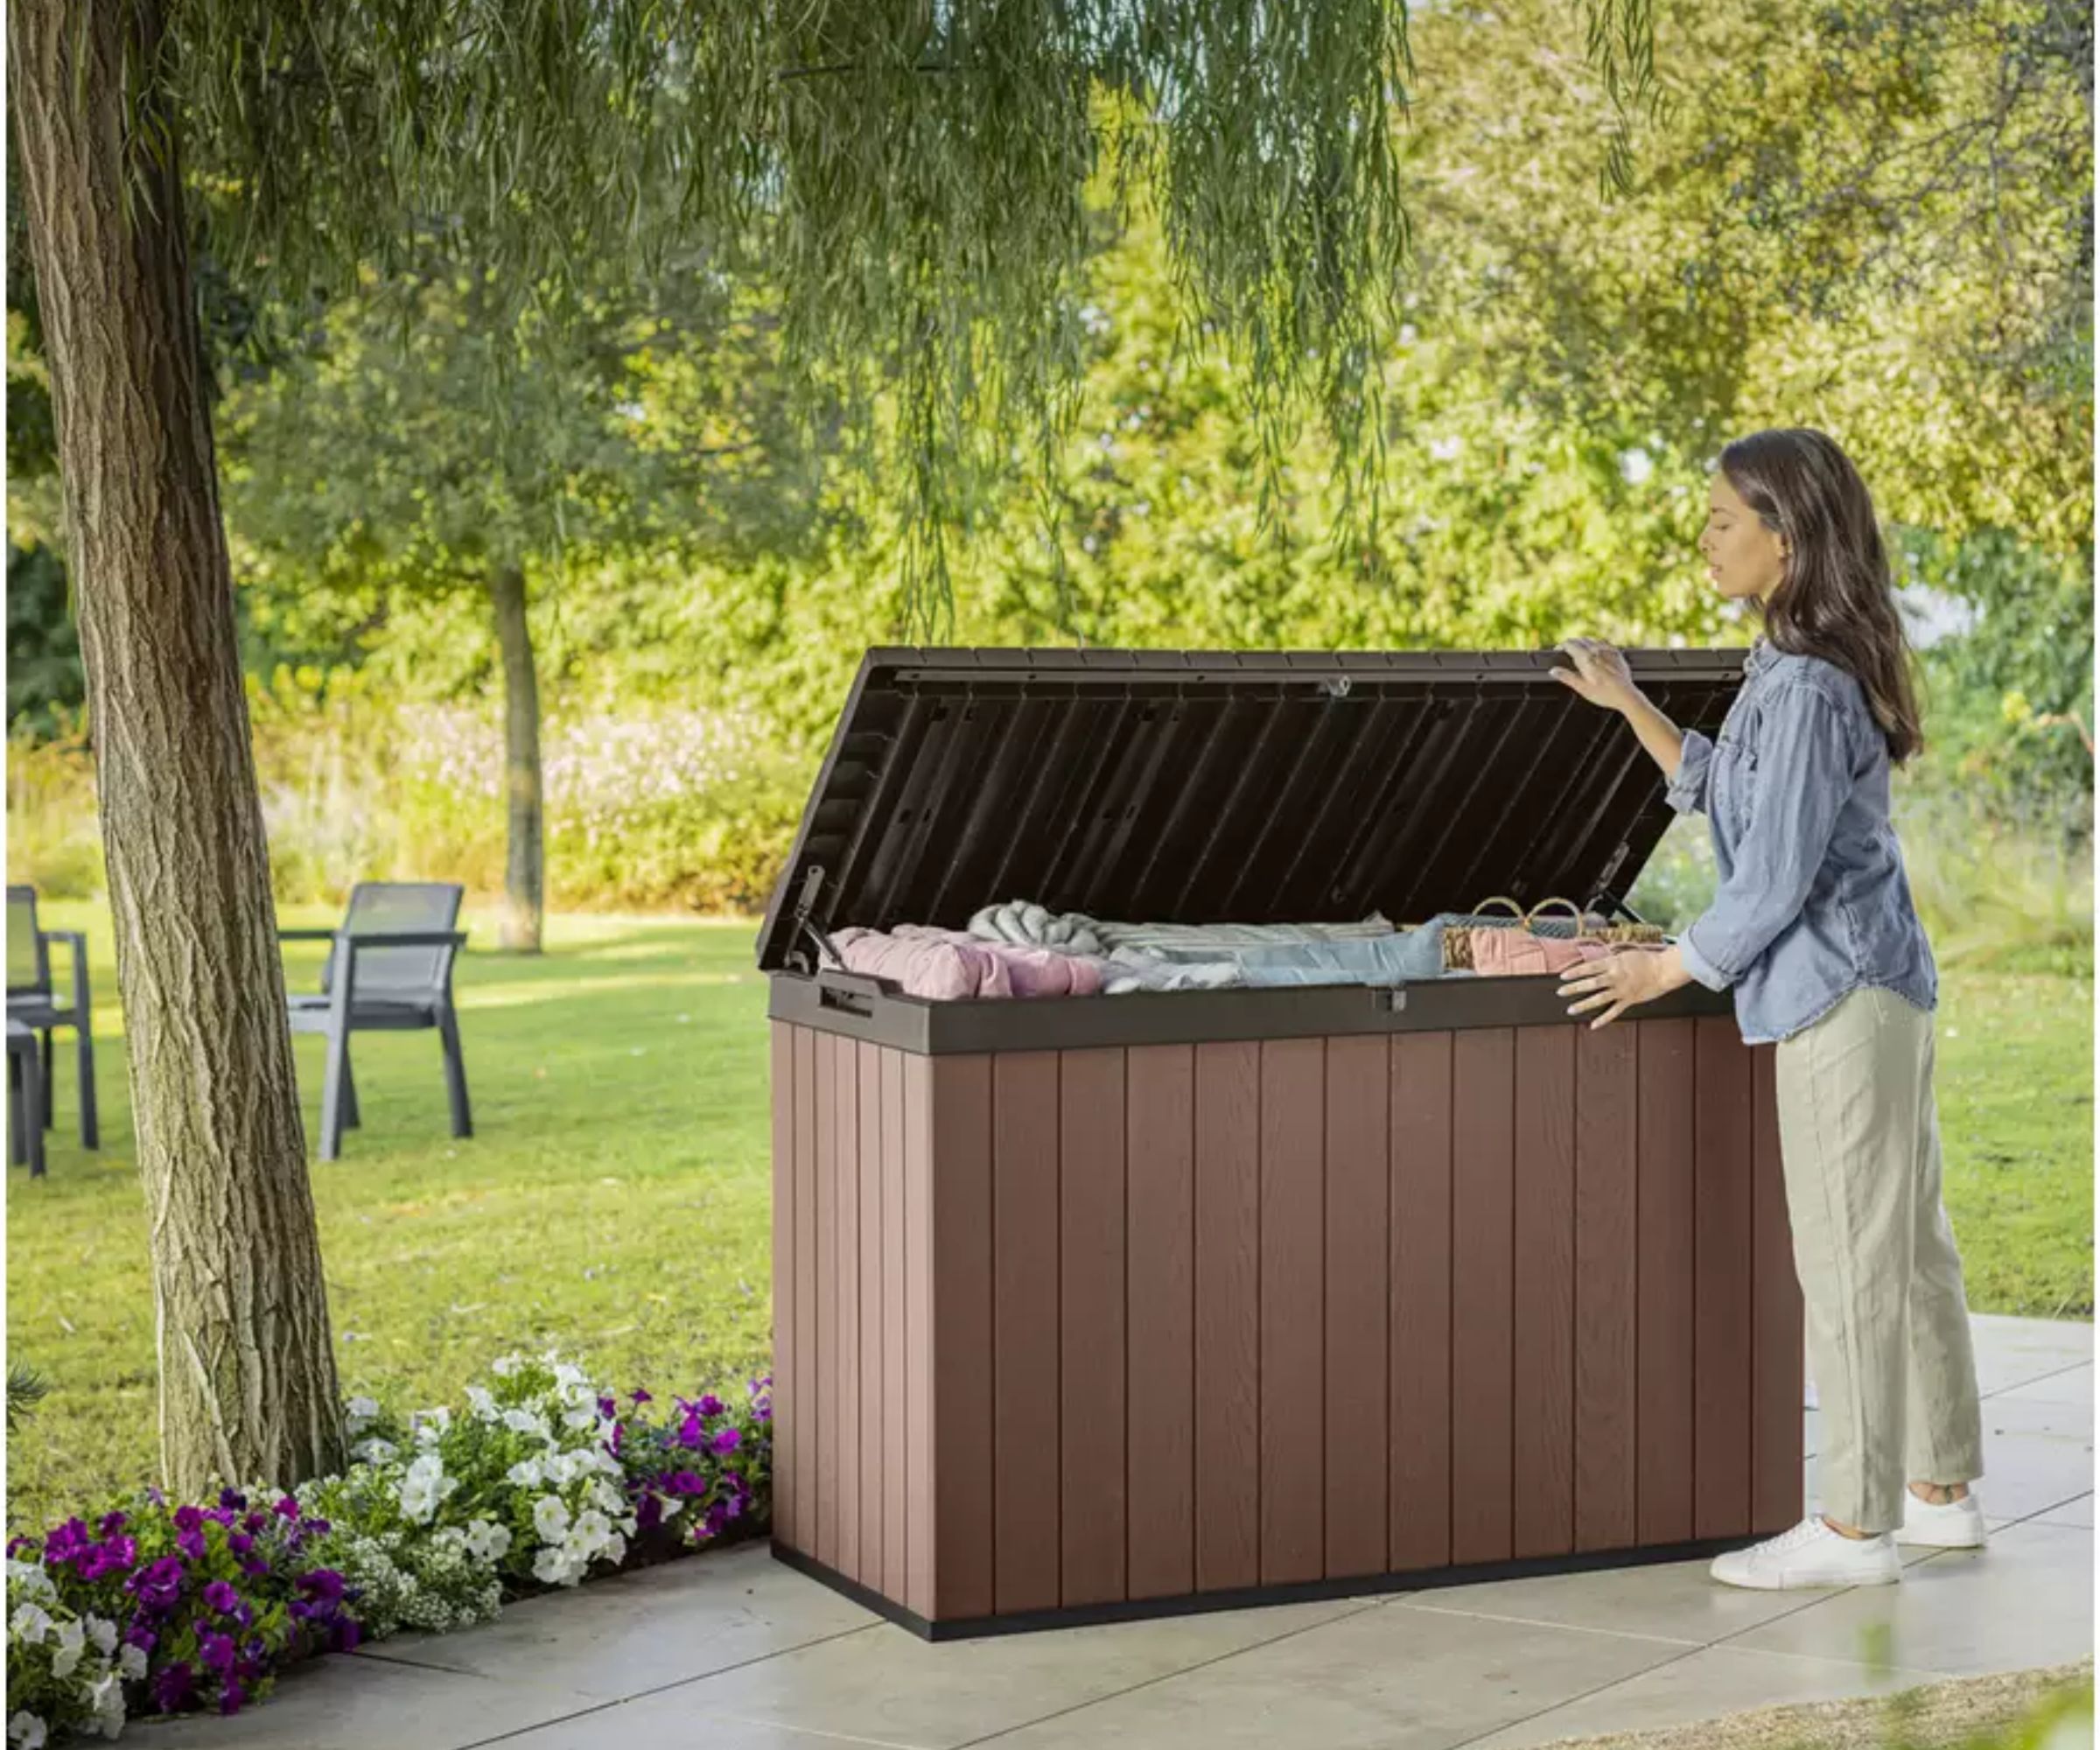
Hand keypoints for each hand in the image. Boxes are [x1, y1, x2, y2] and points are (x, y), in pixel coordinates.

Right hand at [1553, 637, 1640, 714]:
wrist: (1626, 695)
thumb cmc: (1604, 694)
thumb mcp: (1582, 688)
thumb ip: (1567, 677)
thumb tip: (1553, 670)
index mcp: (1586, 658)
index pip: (1569, 644)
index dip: (1560, 646)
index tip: (1557, 650)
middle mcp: (1597, 651)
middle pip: (1579, 640)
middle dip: (1571, 644)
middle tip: (1566, 651)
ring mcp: (1608, 650)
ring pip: (1591, 639)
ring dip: (1582, 642)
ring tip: (1579, 650)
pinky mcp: (1616, 653)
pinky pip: (1603, 642)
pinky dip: (1596, 643)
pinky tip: (1596, 650)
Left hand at [1556, 947, 1688, 1028]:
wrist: (1664, 969)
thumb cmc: (1647, 959)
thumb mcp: (1624, 954)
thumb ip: (1610, 959)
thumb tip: (1597, 963)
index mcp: (1613, 963)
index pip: (1589, 967)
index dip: (1575, 972)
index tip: (1562, 976)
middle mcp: (1615, 977)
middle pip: (1591, 983)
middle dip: (1574, 988)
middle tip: (1560, 992)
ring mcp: (1621, 990)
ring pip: (1599, 999)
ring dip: (1583, 1004)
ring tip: (1570, 1010)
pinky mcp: (1629, 1000)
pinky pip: (1614, 1011)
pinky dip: (1604, 1019)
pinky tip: (1593, 1025)